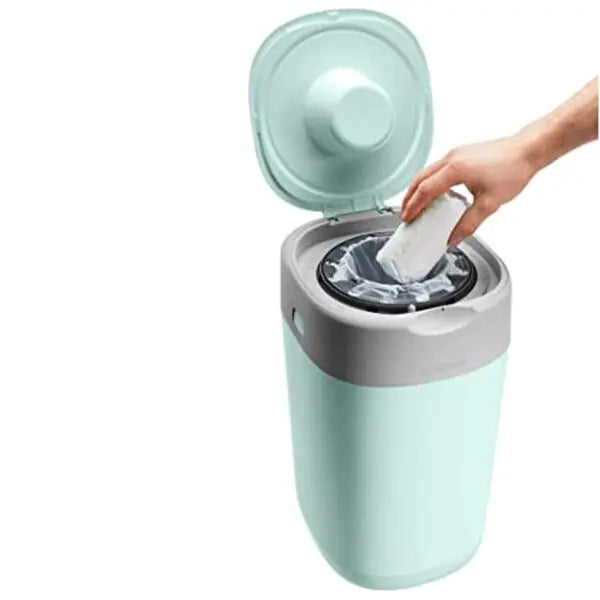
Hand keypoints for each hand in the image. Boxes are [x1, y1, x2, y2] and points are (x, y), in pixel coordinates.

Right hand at [401, 136, 535, 245]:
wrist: (528, 149)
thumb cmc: (513, 169)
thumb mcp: (490, 203)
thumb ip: (469, 223)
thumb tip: (454, 238)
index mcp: (455, 169)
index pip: (425, 190)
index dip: (414, 206)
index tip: (408, 218)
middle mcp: (452, 158)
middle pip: (419, 178)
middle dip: (409, 197)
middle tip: (405, 213)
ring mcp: (456, 154)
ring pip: (426, 171)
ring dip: (418, 188)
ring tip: (415, 204)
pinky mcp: (462, 154)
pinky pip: (437, 168)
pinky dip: (429, 181)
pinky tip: (435, 192)